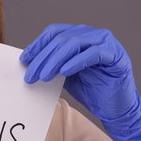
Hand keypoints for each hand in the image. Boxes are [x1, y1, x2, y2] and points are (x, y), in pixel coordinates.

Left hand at [19, 23, 136, 119]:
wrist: (114, 108)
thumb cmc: (90, 89)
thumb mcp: (64, 74)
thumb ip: (51, 64)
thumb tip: (27, 61)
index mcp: (80, 35)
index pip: (54, 32)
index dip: (37, 44)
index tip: (24, 59)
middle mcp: (93, 34)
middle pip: (62, 38)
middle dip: (43, 57)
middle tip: (31, 74)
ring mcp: (106, 43)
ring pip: (75, 43)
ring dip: (55, 60)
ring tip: (44, 75)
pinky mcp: (116, 55)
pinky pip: (94, 53)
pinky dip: (76, 61)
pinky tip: (64, 72)